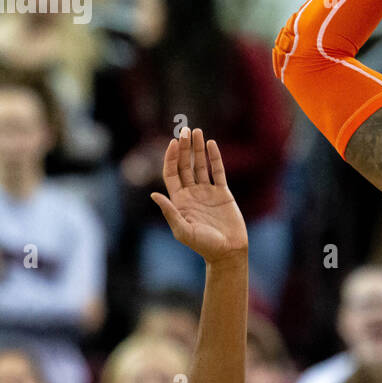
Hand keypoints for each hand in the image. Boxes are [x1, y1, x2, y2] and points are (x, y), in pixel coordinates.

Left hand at [150, 128, 248, 263]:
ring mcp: (207, 192)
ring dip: (198, 149)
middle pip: (185, 165)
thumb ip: (170, 212)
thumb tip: (153, 195)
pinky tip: (212, 144)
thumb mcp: (183, 230)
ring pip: (200, 165)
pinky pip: (218, 171)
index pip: (171, 173)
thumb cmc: (204, 245)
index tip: (173, 143)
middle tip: (186, 131)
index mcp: (179, 201)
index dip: (171, 158)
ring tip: (198, 132)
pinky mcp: (223, 193)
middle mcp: (192, 193)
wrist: (228, 251)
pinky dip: (215, 158)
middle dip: (184, 148)